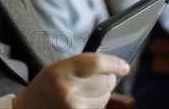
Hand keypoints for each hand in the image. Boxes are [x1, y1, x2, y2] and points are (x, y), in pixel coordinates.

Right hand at [14, 53, 129, 108]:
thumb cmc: (44, 87)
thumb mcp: (57, 68)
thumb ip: (82, 65)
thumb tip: (112, 67)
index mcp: (61, 71)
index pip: (97, 63)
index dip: (115, 64)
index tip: (124, 66)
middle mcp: (68, 91)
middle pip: (106, 81)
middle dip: (109, 78)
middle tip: (101, 77)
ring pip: (105, 98)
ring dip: (102, 94)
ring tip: (85, 92)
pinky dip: (96, 105)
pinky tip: (83, 103)